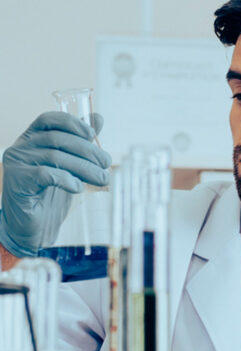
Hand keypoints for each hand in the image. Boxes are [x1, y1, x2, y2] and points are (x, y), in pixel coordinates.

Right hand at [0, 112, 110, 256]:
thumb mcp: (70, 164)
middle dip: (88, 151)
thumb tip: (98, 117)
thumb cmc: (52, 192)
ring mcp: (16, 164)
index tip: (92, 134)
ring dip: (84, 168)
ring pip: (55, 157)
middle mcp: (21, 147)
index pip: (49, 119)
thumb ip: (81, 141)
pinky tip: (79, 188)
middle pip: (57, 139)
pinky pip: (45, 174)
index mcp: (32, 138)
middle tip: (106, 164)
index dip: (72, 123)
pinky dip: (67, 179)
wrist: (35, 225)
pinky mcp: (17, 182)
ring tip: (102, 179)